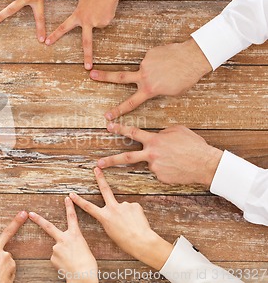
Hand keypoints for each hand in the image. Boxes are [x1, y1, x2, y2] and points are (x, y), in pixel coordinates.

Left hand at [29, 197, 97, 282]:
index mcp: (75, 235)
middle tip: (30, 213)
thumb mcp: (84, 248)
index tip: (67, 198)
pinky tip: (66, 265)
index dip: (69, 207)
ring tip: (71, 261)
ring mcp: (56, 248)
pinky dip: (60, 261)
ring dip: (62, 254)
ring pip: (57, 248)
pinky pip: (56, 258)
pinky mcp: (52, 257)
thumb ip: (74, 243)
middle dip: (38, 219)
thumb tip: (67, 246)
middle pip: (49, 226)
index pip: (72, 217)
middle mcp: (64, 239)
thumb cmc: (88, 264)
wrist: (82, 276)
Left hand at [46, 0, 137, 69]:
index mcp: (78, 15)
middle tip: (88, 67)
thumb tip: (91, 23)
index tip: (47, 42)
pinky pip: (105, 20)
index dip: (55, 35)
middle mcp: (87, 21)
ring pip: (99, 24)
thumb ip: (83, 13)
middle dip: (88, 56)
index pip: (64, 27)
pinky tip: (107, 6)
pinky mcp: (107, 21)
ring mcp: (98, 22)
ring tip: (101, 4)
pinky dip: (106, 14)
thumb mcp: (83, 1)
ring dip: (100, 15)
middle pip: (87, 42)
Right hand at [70, 168, 172, 269]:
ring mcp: (124, 205)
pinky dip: (134, 215)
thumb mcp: (111, 232)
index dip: (79, 201)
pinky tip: (137, 222)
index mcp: (105, 217)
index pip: (88, 207)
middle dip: (100, 178)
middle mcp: (112, 208)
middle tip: (96, 169)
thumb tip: (114, 212)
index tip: (72, 194)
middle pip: (104, 189)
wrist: (141, 241)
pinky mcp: (134, 205)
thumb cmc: (126, 241)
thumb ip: (110, 219)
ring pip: (123, 207)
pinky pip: (133, 209)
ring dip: (126, 214)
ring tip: (132, 224)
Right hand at [90, 39, 211, 119]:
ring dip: (155, 70)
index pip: (130, 103)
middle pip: (119, 77)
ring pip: (146, 69)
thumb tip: (149, 86)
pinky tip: (169, 61)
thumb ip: (156, 90)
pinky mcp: (150, 53)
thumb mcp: (171, 92)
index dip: (118, 110)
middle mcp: (144, 76)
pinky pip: (152, 59)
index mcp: (150, 90)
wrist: (193, 58)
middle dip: (104, 76)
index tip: (107, 115)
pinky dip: (159, 61)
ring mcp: (146, 63)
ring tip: (170, 68)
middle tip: (91, 74)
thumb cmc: (186, 78)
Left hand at [98, 123, 222, 186]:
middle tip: (98, 164)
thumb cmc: (193, 145)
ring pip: (150, 163)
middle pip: (126, 158)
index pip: (133, 133)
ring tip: (174, 159)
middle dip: (110, 161)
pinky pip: (159, 172)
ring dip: (159, 161)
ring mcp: (155, 168)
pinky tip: (177, 167)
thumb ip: (162, 133)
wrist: (205, 164)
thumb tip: (156, 135)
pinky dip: (166, 168)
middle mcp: (151, 154)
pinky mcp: (160, 178)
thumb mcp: (177, 131)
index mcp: (154, 140)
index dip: (120, 128)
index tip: (108, 126)